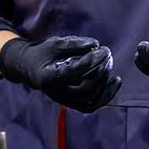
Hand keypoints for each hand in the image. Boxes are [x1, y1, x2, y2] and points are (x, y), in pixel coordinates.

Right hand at [0, 35, 121, 113]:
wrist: (32, 69)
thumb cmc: (44, 54)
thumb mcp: (54, 44)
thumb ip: (74, 43)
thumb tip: (96, 44)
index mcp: (48, 78)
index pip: (73, 72)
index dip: (90, 61)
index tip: (102, 49)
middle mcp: (56, 94)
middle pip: (85, 87)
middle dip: (100, 69)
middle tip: (107, 53)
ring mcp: (65, 101)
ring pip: (91, 98)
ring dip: (105, 81)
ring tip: (109, 62)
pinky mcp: (73, 104)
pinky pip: (93, 105)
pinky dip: (107, 95)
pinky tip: (116, 80)